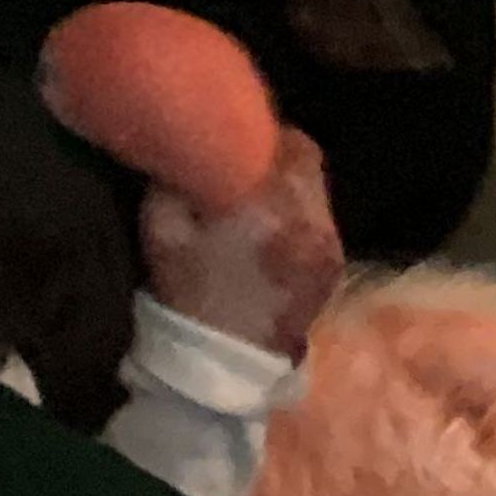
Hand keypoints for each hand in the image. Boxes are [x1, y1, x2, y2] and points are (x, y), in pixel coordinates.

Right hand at [141, 130, 343, 358]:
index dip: (263, 131)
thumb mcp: (162, 225)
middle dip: (282, 155)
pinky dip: (302, 220)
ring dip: (294, 188)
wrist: (220, 364)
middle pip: (308, 161)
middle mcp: (310, 217)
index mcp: (267, 201)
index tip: (241, 136)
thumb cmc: (185, 291)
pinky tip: (276, 236)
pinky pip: (322, 224)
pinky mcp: (333, 267)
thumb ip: (179, 176)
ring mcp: (328, 244)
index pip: (285, 139)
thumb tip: (191, 144)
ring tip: (264, 200)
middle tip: (252, 163)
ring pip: (318, 193)